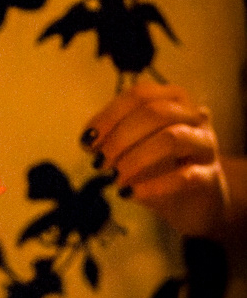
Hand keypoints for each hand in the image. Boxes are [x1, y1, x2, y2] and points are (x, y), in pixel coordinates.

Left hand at [81, 82, 231, 238]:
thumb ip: (114, 138)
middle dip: (121, 136)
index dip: (109, 116)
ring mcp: (205, 145)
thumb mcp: (134, 149)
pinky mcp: (210, 177)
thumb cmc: (161, 167)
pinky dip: (153, 185)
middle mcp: (193, 116)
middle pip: (155, 112)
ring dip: (136, 158)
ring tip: (114, 178)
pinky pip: (184, 176)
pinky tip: (130, 194)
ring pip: (172, 138)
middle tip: (99, 162)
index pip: (139, 96)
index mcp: (172, 100)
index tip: (87, 141)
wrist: (198, 202)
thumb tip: (89, 141)